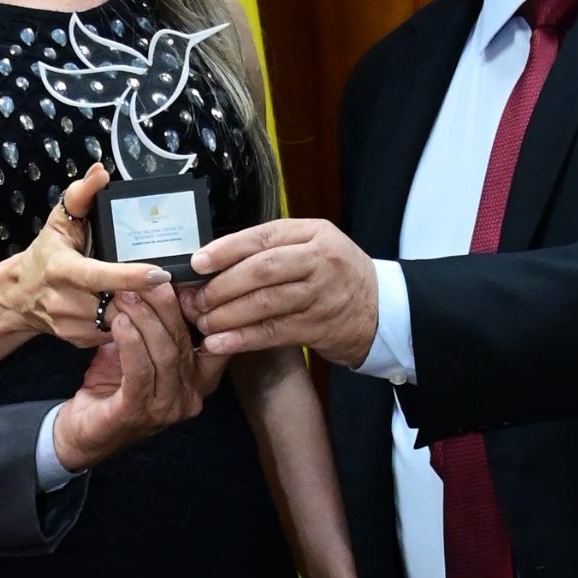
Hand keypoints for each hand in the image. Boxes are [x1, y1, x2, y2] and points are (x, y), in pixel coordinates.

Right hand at [0, 163, 170, 345]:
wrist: (19, 296)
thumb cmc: (46, 254)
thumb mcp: (59, 221)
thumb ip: (81, 195)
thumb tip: (101, 172)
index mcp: (61, 269)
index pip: (98, 276)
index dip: (130, 276)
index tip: (160, 273)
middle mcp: (63, 301)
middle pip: (116, 302)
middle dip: (145, 295)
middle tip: (167, 281)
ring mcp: (71, 326)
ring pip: (120, 321)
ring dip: (141, 308)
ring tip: (154, 292)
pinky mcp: (80, 341)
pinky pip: (115, 334)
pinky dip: (130, 320)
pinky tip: (136, 306)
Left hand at [48, 284, 203, 472]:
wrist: (83, 433)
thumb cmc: (113, 389)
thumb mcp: (142, 352)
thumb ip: (156, 327)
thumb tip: (155, 281)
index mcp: (198, 381)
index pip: (216, 340)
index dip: (201, 308)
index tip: (181, 277)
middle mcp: (189, 397)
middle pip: (183, 341)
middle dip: (164, 306)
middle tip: (146, 279)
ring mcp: (166, 408)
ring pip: (165, 354)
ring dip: (145, 320)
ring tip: (127, 295)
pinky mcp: (137, 412)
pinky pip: (139, 372)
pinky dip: (131, 343)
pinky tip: (120, 322)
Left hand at [192, 217, 380, 366]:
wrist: (382, 310)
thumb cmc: (337, 276)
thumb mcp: (314, 247)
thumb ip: (275, 249)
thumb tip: (216, 261)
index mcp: (313, 233)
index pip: (262, 237)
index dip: (226, 250)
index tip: (197, 262)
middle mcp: (319, 260)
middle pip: (261, 270)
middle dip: (221, 286)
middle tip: (195, 300)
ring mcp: (321, 294)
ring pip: (264, 303)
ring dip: (227, 315)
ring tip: (202, 323)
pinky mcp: (319, 326)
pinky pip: (273, 332)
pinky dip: (242, 339)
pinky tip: (220, 344)